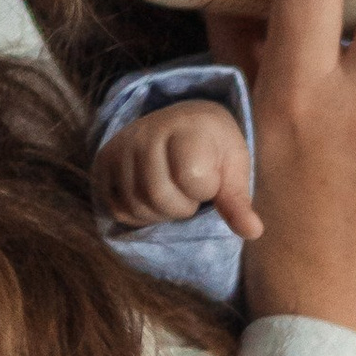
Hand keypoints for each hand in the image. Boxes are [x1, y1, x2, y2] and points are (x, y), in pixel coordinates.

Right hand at [93, 101, 260, 239]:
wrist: (182, 123)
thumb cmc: (214, 148)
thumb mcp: (234, 167)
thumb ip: (238, 200)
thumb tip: (253, 232)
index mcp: (187, 126)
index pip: (192, 179)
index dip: (206, 189)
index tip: (211, 175)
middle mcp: (146, 131)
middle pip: (159, 196)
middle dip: (182, 206)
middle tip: (190, 190)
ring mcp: (120, 146)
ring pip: (136, 205)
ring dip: (160, 213)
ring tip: (173, 191)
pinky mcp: (102, 162)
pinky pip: (117, 209)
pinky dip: (139, 215)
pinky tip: (153, 197)